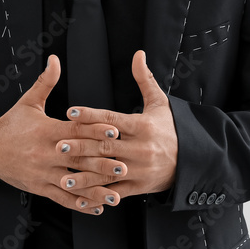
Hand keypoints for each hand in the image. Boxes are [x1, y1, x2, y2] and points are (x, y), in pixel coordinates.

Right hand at [0, 55, 126, 213]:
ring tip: (116, 194)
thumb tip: (55, 59)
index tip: (115, 131)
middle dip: (102, 163)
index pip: (75, 130)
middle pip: (78, 158)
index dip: (95, 130)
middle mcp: (47, 153)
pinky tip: (96, 207)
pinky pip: (62, 198)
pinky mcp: (40, 187)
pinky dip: (80, 204)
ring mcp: (43, 173)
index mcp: (47, 131)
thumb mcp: (28, 101)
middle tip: (124, 166)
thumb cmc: (11, 124)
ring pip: (73, 183)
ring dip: (96, 189)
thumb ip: (46, 81)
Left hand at [56, 50, 177, 202]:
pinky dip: (97, 193)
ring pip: (107, 172)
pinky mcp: (138, 187)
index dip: (90, 115)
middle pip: (105, 146)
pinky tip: (80, 194)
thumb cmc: (170, 129)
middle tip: (58, 144)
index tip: (70, 112)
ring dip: (84, 175)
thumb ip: (145, 79)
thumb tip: (138, 54)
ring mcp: (139, 170)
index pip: (112, 119)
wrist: (192, 161)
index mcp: (142, 126)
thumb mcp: (160, 103)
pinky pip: (115, 191)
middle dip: (80, 146)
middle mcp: (140, 148)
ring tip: (63, 175)